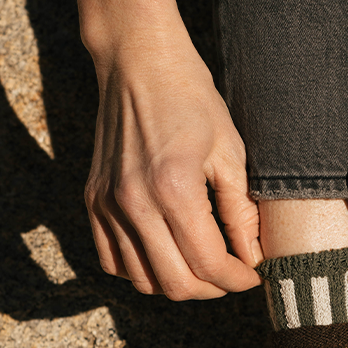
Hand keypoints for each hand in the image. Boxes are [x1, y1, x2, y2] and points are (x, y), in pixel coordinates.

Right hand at [73, 0, 260, 300]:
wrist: (137, 58)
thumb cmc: (191, 99)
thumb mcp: (230, 152)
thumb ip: (241, 213)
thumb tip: (253, 259)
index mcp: (174, 190)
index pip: (209, 265)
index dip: (237, 280)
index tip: (254, 276)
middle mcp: (134, 203)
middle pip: (176, 284)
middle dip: (213, 289)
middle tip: (232, 275)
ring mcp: (108, 205)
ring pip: (145, 281)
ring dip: (179, 283)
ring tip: (203, 265)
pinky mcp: (93, 201)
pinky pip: (114, 262)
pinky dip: (143, 271)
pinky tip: (168, 255)